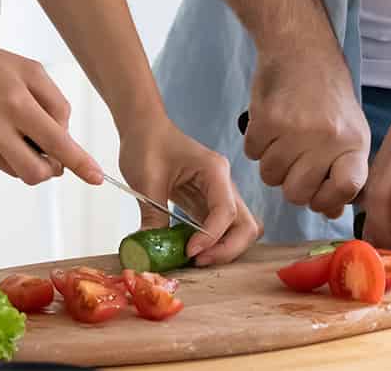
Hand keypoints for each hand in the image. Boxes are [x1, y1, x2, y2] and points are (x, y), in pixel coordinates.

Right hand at [0, 34, 102, 185]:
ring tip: (14, 127)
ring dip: (25, 157)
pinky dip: (1, 150)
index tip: (97, 177)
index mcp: (17, 103)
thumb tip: (63, 137)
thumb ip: (54, 103)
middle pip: (35, 173)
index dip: (79, 163)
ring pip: (15, 170)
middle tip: (53, 156)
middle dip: (51, 170)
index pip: (57, 142)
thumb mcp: (28, 70)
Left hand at [117, 118, 260, 264]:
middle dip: (228, 249)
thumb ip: (153, 218)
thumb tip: (152, 253)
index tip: (190, 252)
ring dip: (224, 249)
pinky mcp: (208, 204)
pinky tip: (191, 251)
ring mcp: (219, 195)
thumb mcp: (146, 181)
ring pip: (240, 230)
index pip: (226, 210)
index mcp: (214, 170)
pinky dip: (213, 245)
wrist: (144, 128)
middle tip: (198, 261)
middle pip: (246, 224)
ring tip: (196, 259)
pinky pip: (222, 230)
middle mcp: (224, 184)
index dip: (212, 236)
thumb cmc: (147, 144)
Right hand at [244, 47, 369, 217]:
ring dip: (271, 162)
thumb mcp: (349, 130)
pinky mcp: (267, 120)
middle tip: (296, 158)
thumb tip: (331, 214)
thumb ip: (343, 172)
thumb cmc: (327, 95)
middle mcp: (328, 138)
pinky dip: (256, 143)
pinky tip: (270, 123)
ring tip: (284, 136)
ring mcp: (297, 130)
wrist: (302, 48)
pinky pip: (251, 154)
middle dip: (292, 183)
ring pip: (270, 177)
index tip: (320, 189)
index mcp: (354, 143)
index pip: (344, 191)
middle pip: (297, 194)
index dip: (327, 199)